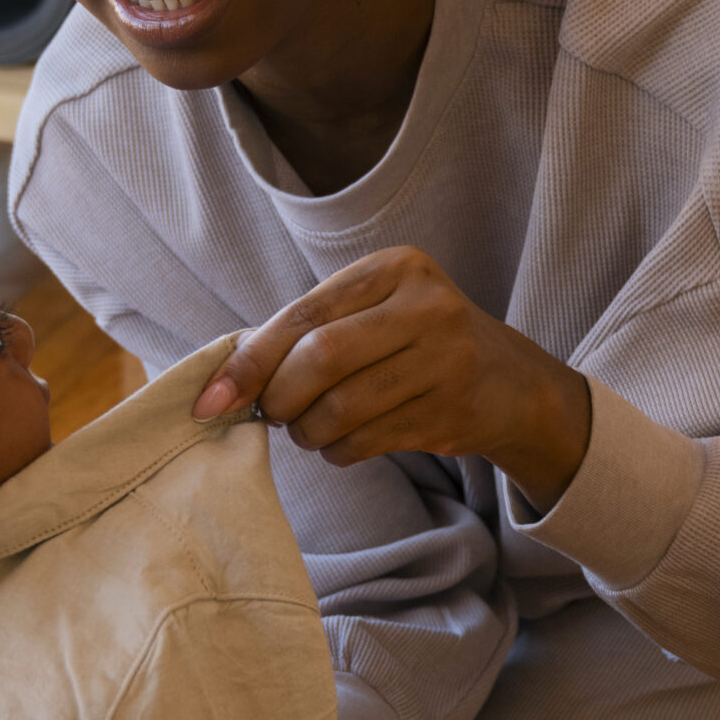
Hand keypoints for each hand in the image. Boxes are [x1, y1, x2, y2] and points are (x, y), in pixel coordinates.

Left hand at [192, 247, 591, 514]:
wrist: (509, 383)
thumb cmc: (415, 342)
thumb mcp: (372, 313)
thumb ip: (306, 334)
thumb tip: (224, 383)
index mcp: (396, 268)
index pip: (304, 317)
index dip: (250, 362)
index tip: (210, 401)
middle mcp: (427, 307)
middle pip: (321, 360)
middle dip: (280, 398)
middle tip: (273, 414)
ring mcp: (446, 361)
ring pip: (342, 408)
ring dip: (307, 431)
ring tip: (308, 429)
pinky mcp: (451, 412)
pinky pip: (366, 441)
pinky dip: (337, 451)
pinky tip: (341, 442)